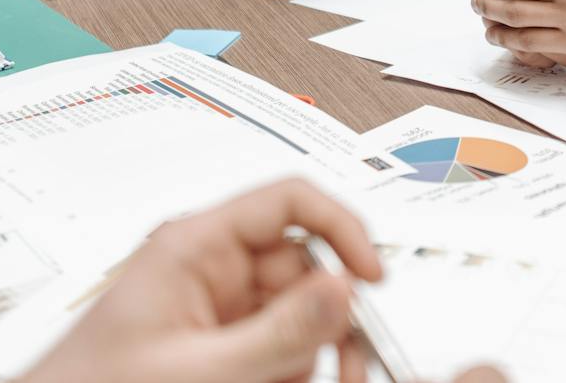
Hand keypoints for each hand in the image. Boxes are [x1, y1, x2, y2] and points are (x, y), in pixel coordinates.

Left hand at [23, 178, 506, 382]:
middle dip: (332, 318)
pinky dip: (290, 371)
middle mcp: (207, 270)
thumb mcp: (196, 366)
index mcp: (193, 246)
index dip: (343, 229)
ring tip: (318, 379)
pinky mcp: (212, 351)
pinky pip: (275, 349)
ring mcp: (211, 313)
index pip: (290, 200)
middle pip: (305, 269)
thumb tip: (343, 287)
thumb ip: (276, 331)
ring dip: (313, 353)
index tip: (371, 276)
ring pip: (296, 317)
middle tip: (349, 362)